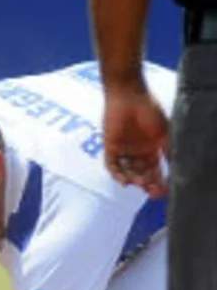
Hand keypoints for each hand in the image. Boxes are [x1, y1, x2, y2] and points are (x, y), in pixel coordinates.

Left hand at [103, 80, 168, 197]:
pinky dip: (118, 174)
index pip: (155, 171)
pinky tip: (125, 182)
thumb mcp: (164, 133)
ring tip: (142, 185)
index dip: (159, 181)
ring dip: (134, 180)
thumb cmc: (150, 111)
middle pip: (141, 174)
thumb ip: (168, 151)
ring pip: (128, 172)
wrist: (129, 96)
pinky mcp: (110, 147)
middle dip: (148, 184)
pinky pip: (112, 165)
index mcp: (151, 149)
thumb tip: (178, 168)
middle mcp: (137, 152)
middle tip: (154, 193)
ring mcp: (123, 150)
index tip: (165, 191)